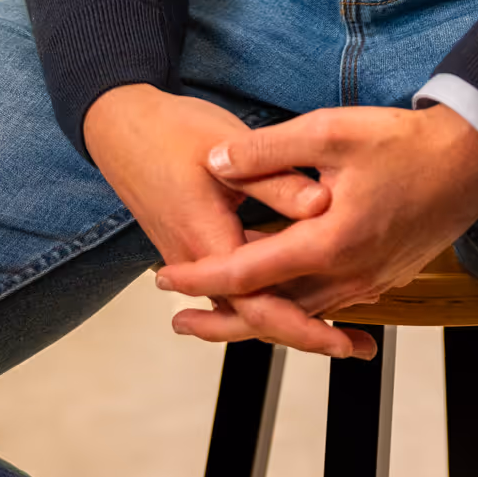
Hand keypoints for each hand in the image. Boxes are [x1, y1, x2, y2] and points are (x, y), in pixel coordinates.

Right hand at [82, 84, 345, 348]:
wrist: (120, 128)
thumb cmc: (170, 132)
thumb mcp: (226, 149)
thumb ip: (275, 182)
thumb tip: (324, 206)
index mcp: (207, 242)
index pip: (260, 306)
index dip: (304, 329)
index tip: (343, 341)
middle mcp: (197, 263)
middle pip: (255, 317)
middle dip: (308, 335)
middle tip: (356, 348)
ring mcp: (194, 261)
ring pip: (247, 305)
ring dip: (292, 318)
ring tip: (341, 331)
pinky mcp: (196, 250)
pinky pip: (237, 287)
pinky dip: (272, 297)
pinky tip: (304, 291)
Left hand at [155, 103, 477, 357]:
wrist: (472, 160)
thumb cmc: (404, 142)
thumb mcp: (330, 131)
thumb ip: (267, 149)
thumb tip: (215, 162)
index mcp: (329, 242)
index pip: (249, 273)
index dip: (201, 279)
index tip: (164, 279)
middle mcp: (349, 276)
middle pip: (271, 312)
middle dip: (221, 320)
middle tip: (179, 322)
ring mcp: (369, 283)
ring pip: (301, 313)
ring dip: (258, 315)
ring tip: (217, 312)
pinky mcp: (383, 278)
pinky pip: (328, 304)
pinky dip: (294, 307)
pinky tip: (278, 295)